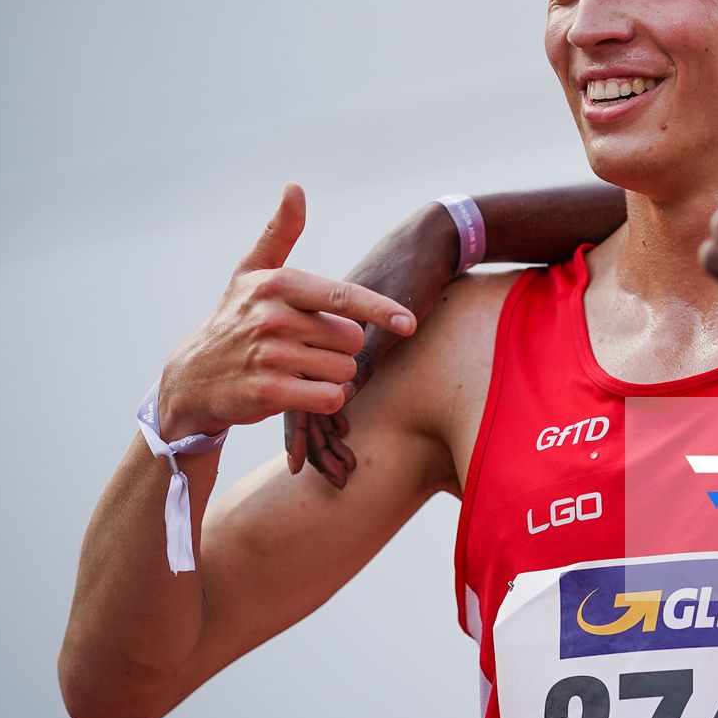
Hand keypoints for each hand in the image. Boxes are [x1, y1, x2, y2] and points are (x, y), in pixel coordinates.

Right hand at [158, 184, 415, 442]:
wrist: (192, 376)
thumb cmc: (234, 318)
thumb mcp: (252, 271)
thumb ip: (281, 231)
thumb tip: (294, 187)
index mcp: (277, 284)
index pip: (343, 296)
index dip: (380, 309)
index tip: (408, 322)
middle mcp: (273, 317)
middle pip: (351, 338)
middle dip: (341, 347)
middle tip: (309, 347)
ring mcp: (270, 356)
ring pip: (344, 370)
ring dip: (334, 374)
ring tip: (302, 368)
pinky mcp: (268, 393)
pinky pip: (329, 397)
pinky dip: (327, 397)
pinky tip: (305, 391)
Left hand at [287, 202, 460, 485]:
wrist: (423, 245)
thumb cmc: (402, 274)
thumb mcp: (375, 313)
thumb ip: (360, 343)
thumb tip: (355, 375)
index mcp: (313, 326)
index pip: (294, 378)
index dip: (295, 418)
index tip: (299, 456)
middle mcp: (316, 334)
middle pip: (297, 393)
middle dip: (306, 439)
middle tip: (311, 472)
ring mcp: (336, 339)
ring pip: (315, 396)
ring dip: (323, 439)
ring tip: (336, 473)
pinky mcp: (362, 341)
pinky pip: (343, 387)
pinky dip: (336, 416)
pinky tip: (341, 441)